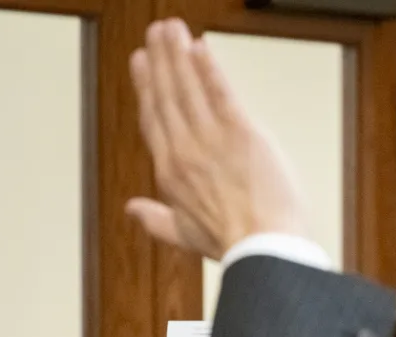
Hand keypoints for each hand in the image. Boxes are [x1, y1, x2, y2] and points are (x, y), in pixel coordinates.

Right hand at [126, 20, 305, 258]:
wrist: (262, 248)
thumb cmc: (231, 244)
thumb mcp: (185, 235)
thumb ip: (157, 219)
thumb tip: (133, 210)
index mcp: (170, 172)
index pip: (154, 120)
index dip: (147, 89)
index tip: (142, 66)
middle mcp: (184, 150)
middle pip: (168, 97)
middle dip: (161, 61)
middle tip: (155, 34)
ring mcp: (211, 139)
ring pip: (189, 88)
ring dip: (179, 54)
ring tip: (172, 29)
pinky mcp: (242, 133)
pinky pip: (221, 93)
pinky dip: (209, 69)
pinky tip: (201, 48)